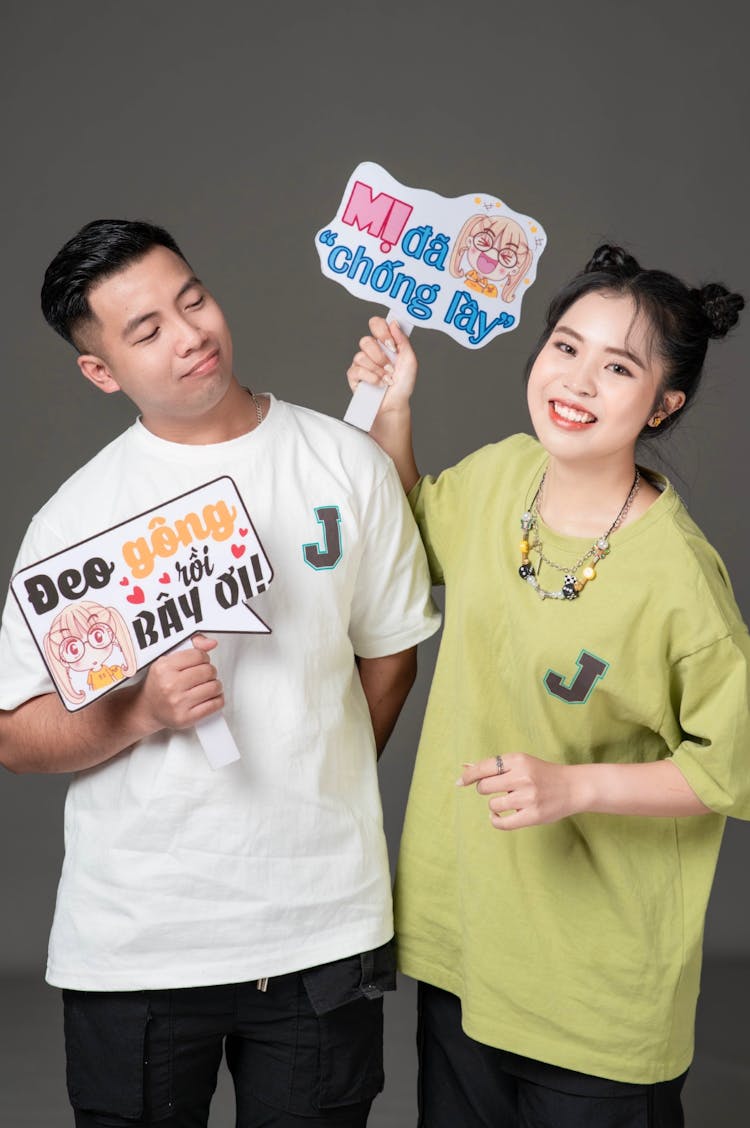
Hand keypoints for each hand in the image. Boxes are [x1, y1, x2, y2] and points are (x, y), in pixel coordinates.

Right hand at [133, 635, 223, 733]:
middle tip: (203, 675)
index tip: (200, 662)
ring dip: (215, 685)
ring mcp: (178, 703)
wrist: (147, 709)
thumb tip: (211, 643)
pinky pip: (215, 704)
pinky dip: (217, 699)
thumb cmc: (159, 684)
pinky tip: (209, 697)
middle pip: (208, 671)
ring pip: (214, 687)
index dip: (203, 658)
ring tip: (206, 686)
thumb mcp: (168, 660)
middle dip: (209, 672)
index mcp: (164, 668)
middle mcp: (170, 685)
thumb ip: (191, 647)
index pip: (199, 655)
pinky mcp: (186, 718)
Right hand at [347, 317, 416, 411]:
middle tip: (390, 367)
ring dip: (378, 370)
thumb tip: (394, 323)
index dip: (382, 331)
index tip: (391, 345)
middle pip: (366, 340)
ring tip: (387, 379)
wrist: (395, 403)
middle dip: (380, 356)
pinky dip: (371, 378)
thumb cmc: (403, 384)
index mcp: (384, 343)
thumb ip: (403, 340)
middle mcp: (371, 351)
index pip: (376, 324)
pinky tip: (379, 384)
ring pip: (361, 356)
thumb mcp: (409, 360)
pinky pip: (357, 370)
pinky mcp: (354, 375)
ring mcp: (361, 363)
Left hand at [458, 753, 584, 829]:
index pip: (484, 768)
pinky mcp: (533, 815)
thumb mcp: (521, 762)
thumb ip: (494, 766)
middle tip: (498, 790)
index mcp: (518, 760)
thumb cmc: (542, 774)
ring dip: (495, 805)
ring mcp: (528, 797)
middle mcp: (522, 777)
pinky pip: (502, 822)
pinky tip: (497, 816)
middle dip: (485, 789)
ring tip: (508, 801)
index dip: (469, 776)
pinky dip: (495, 820)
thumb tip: (465, 768)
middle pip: (484, 787)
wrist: (573, 787)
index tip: (460, 782)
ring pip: (493, 805)